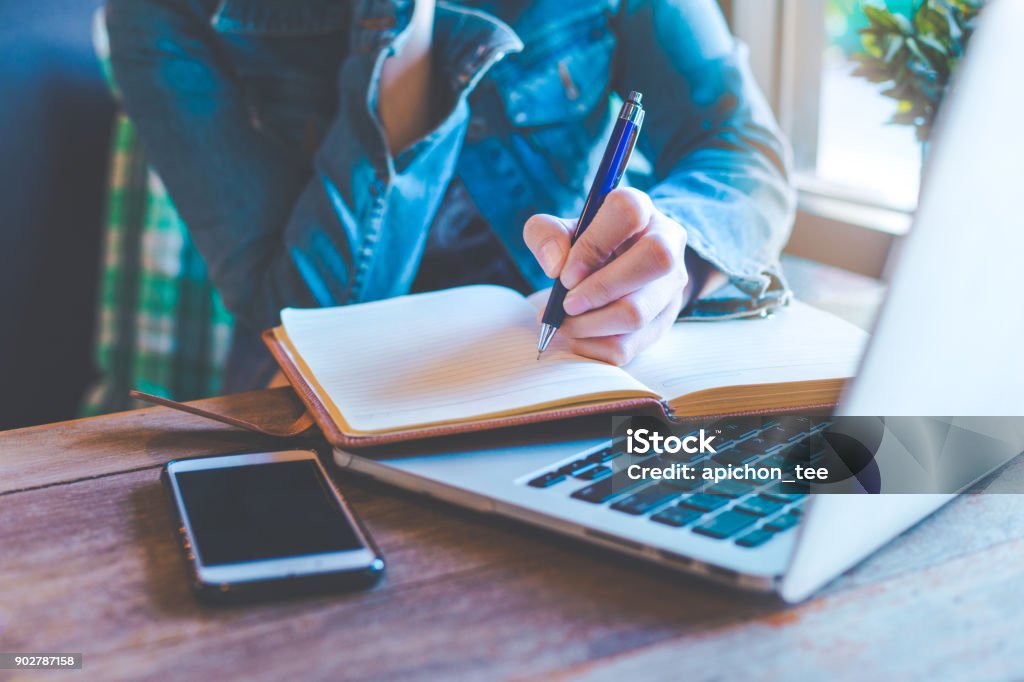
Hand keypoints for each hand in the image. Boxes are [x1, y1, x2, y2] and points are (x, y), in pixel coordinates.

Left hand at [524, 188, 689, 364]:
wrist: (623, 272)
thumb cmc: (590, 247)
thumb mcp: (564, 230)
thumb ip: (546, 234)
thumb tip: (555, 265)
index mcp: (641, 210)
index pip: (628, 212)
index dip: (593, 243)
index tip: (566, 272)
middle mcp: (667, 243)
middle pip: (654, 260)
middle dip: (599, 289)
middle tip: (566, 303)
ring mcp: (670, 287)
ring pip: (637, 313)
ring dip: (589, 324)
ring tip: (565, 321)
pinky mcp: (661, 324)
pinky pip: (627, 347)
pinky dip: (592, 347)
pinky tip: (578, 335)